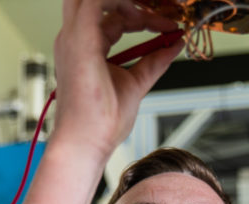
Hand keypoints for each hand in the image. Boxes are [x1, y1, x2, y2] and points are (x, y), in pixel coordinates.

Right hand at [51, 0, 182, 162]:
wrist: (85, 144)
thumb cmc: (100, 124)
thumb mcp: (136, 83)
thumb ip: (154, 61)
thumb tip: (174, 44)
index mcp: (83, 46)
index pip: (112, 15)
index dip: (142, 15)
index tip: (168, 27)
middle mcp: (74, 37)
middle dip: (129, 1)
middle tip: (159, 14)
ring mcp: (73, 36)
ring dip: (130, 2)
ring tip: (158, 19)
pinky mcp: (79, 40)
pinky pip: (97, 0)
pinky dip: (121, 2)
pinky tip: (145, 15)